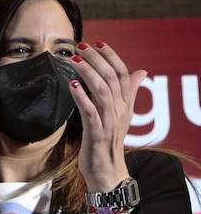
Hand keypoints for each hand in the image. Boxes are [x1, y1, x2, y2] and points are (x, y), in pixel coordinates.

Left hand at [69, 40, 142, 191]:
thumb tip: (141, 71)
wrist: (107, 171)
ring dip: (88, 74)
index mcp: (126, 104)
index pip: (123, 74)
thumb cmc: (109, 142)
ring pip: (103, 92)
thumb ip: (128, 92)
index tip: (98, 42)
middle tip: (81, 46)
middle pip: (112, 78)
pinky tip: (72, 86)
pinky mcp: (97, 134)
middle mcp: (121, 110)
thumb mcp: (120, 115)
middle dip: (97, 60)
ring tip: (74, 60)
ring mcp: (110, 122)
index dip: (111, 56)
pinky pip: (91, 113)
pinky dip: (82, 98)